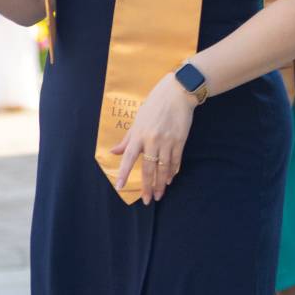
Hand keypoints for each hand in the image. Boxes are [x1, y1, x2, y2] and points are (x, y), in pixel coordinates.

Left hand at [112, 74, 196, 201]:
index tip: (120, 187)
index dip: (123, 174)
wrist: (176, 94)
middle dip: (148, 186)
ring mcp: (167, 141)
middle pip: (148, 168)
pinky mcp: (180, 141)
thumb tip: (113, 153)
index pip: (128, 159)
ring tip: (160, 194)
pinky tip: (170, 179)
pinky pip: (175, 160)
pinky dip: (172, 171)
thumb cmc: (153, 107)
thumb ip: (127, 140)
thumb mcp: (137, 121)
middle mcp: (151, 141)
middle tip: (147, 200)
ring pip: (163, 168)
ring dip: (161, 183)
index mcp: (138, 136)